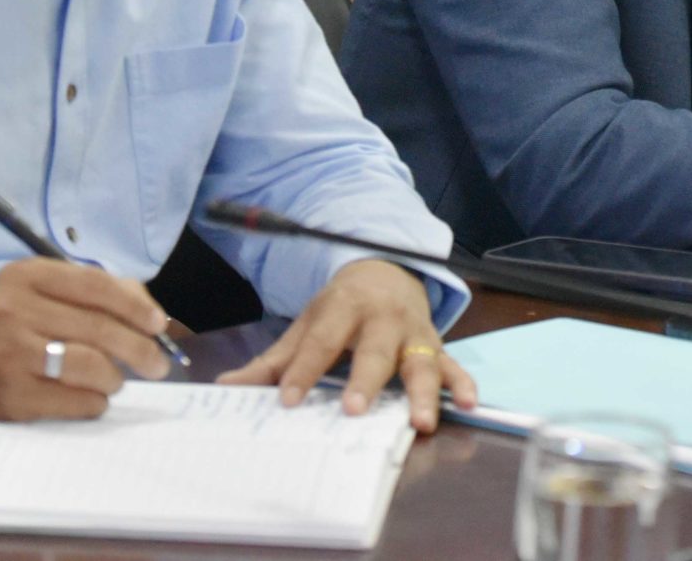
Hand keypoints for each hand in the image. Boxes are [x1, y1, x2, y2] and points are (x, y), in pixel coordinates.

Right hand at [0, 260, 171, 428]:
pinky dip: (95, 402)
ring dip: (115, 377)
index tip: (159, 325)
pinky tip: (92, 398)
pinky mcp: (10, 397)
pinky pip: (75, 401)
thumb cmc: (17, 327)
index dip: (135, 306)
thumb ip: (97, 294)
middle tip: (159, 364)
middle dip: (139, 349)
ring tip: (117, 380)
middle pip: (97, 328)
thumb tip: (152, 317)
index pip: (95, 286)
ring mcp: (8, 355)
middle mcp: (12, 311)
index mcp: (24, 276)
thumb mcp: (45, 294)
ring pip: (89, 366)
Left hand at [219, 260, 473, 431]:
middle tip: (354, 410)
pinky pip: (453, 364)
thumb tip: (226, 386)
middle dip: (366, 380)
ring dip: (422, 391)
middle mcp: (383, 318)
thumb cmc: (341, 308)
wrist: (387, 270)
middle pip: (375, 351)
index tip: (288, 400)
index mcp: (344, 308)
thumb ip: (273, 361)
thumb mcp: (307, 324)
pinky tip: (465, 404)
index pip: (322, 342)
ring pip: (422, 360)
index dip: (304, 371)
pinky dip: (462, 383)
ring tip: (420, 421)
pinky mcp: (437, 344)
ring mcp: (414, 332)